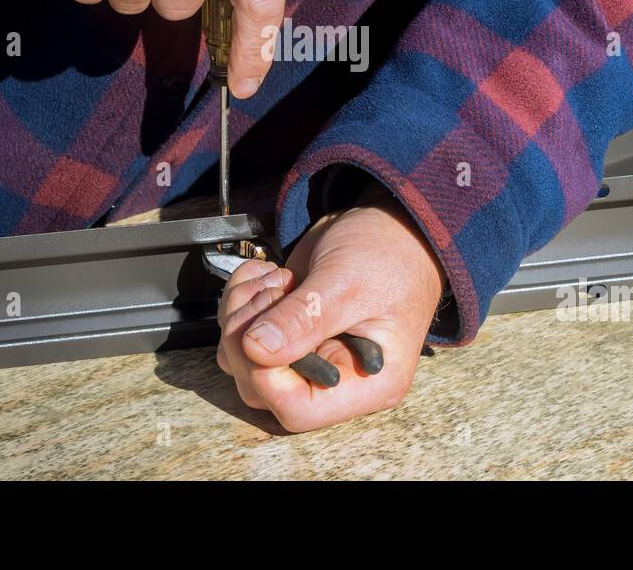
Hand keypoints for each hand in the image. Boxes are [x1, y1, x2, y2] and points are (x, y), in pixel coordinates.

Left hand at [215, 196, 444, 430]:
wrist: (391, 224)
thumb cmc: (388, 255)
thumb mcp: (348, 284)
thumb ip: (305, 319)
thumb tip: (256, 349)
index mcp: (367, 382)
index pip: (299, 409)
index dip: (267, 377)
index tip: (264, 332)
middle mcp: (333, 376)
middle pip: (261, 388)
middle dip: (248, 338)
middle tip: (272, 292)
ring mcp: (306, 354)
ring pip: (242, 360)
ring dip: (241, 314)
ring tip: (274, 279)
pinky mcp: (286, 330)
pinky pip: (241, 331)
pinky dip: (241, 298)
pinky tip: (267, 273)